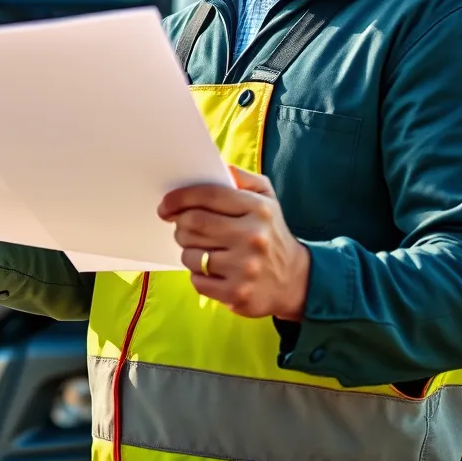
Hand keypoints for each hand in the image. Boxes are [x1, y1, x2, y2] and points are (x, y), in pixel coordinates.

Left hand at [158, 166, 310, 320]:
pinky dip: (198, 274)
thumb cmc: (271, 233)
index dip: (180, 198)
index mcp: (258, 209)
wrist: (296, 281)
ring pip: (191, 254)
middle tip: (182, 227)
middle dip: (181, 225)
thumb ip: (242, 178)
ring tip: (202, 249)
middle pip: (193, 223)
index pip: (208, 195)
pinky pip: (197, 279)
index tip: (165, 205)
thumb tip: (216, 166)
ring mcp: (245, 268)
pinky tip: (213, 270)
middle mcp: (253, 237)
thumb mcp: (267, 198)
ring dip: (188, 250)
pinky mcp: (237, 294)